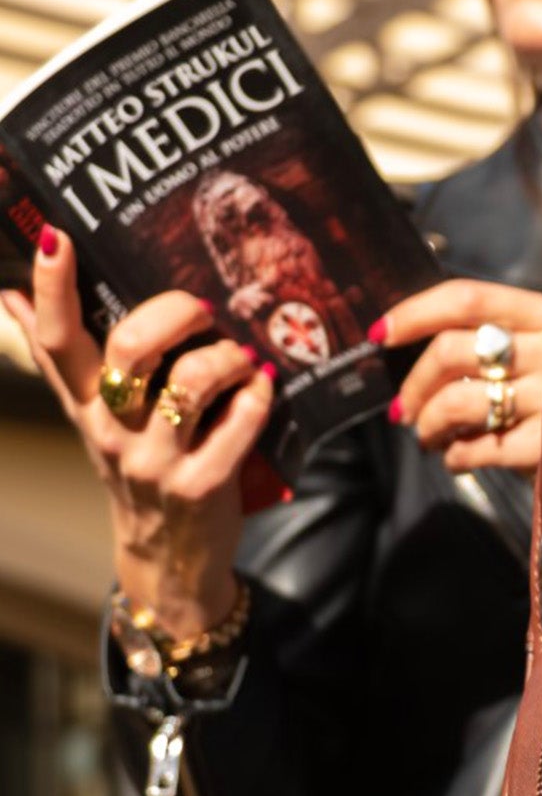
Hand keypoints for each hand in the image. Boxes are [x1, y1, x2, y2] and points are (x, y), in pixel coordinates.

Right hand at [1, 227, 274, 640]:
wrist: (170, 558)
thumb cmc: (141, 469)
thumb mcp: (94, 419)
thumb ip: (64, 362)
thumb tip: (12, 294)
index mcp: (84, 406)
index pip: (56, 340)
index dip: (54, 287)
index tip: (58, 236)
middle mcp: (112, 430)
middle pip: (127, 349)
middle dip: (173, 313)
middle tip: (203, 309)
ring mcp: (155, 461)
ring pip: (187, 380)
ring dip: (224, 357)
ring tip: (242, 358)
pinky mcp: (202, 485)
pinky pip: (238, 423)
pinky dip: (258, 396)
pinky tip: (263, 388)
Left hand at [377, 279, 541, 476]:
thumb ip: (506, 331)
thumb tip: (418, 344)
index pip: (466, 299)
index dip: (414, 312)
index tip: (381, 334)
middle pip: (450, 352)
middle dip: (414, 384)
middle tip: (404, 408)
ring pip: (456, 403)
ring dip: (427, 425)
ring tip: (428, 436)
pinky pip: (481, 449)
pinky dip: (457, 456)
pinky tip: (460, 457)